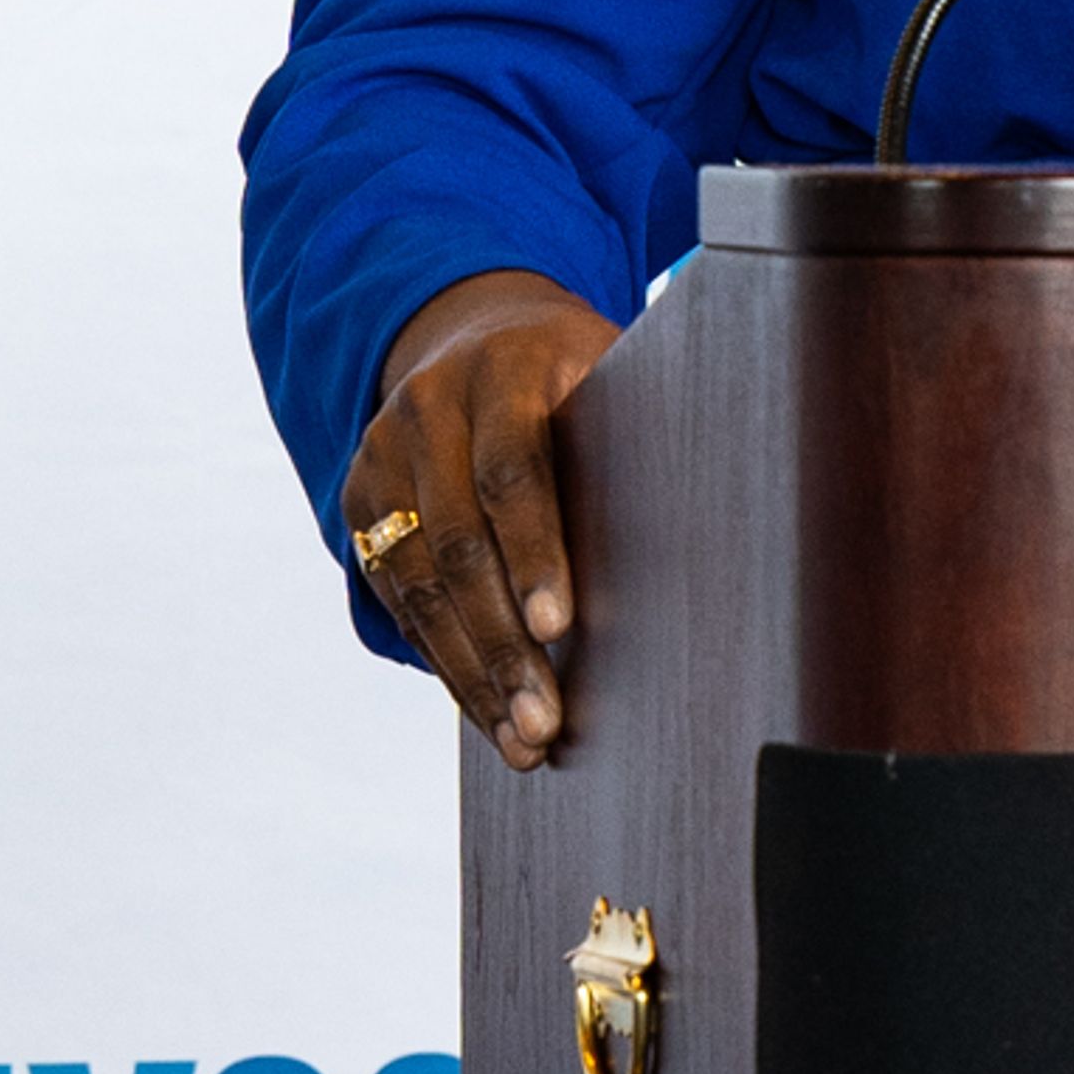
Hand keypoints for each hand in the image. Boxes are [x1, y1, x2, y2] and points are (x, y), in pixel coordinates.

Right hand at [343, 270, 621, 766]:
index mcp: (502, 371)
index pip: (511, 468)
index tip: (558, 627)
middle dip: (502, 643)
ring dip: (470, 671)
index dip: (533, 551)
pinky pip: (399, 598)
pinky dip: (444, 660)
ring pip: (419, 584)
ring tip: (520, 740)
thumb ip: (638, 437)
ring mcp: (382, 457)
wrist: (474, 333)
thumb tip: (713, 535)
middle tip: (544, 721)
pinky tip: (485, 711)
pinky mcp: (360, 504)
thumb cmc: (574, 373)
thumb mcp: (611, 376)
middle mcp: (428, 410)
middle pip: (459, 542)